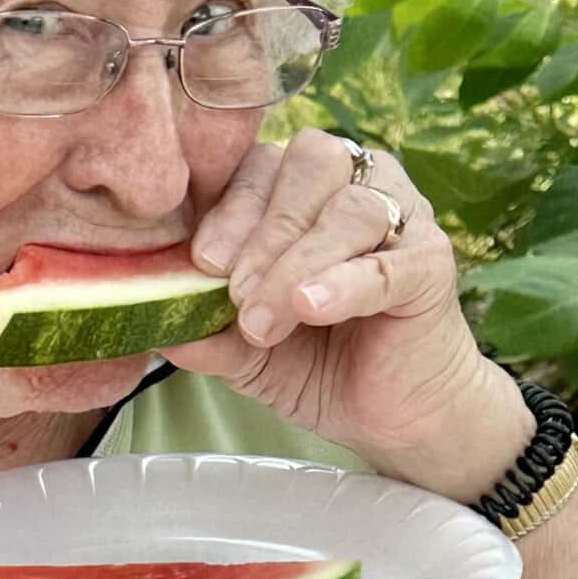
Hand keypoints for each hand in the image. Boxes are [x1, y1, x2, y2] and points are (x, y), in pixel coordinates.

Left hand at [162, 129, 532, 501]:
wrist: (392, 415)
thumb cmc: (318, 363)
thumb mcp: (243, 349)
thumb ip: (202, 328)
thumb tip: (146, 318)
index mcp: (301, 188)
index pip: (260, 163)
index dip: (229, 206)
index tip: (202, 263)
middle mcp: (356, 184)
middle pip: (308, 164)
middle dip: (262, 231)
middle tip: (235, 296)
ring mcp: (403, 217)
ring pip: (349, 209)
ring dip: (296, 263)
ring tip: (265, 321)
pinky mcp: (431, 263)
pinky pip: (388, 260)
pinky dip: (344, 282)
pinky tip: (312, 307)